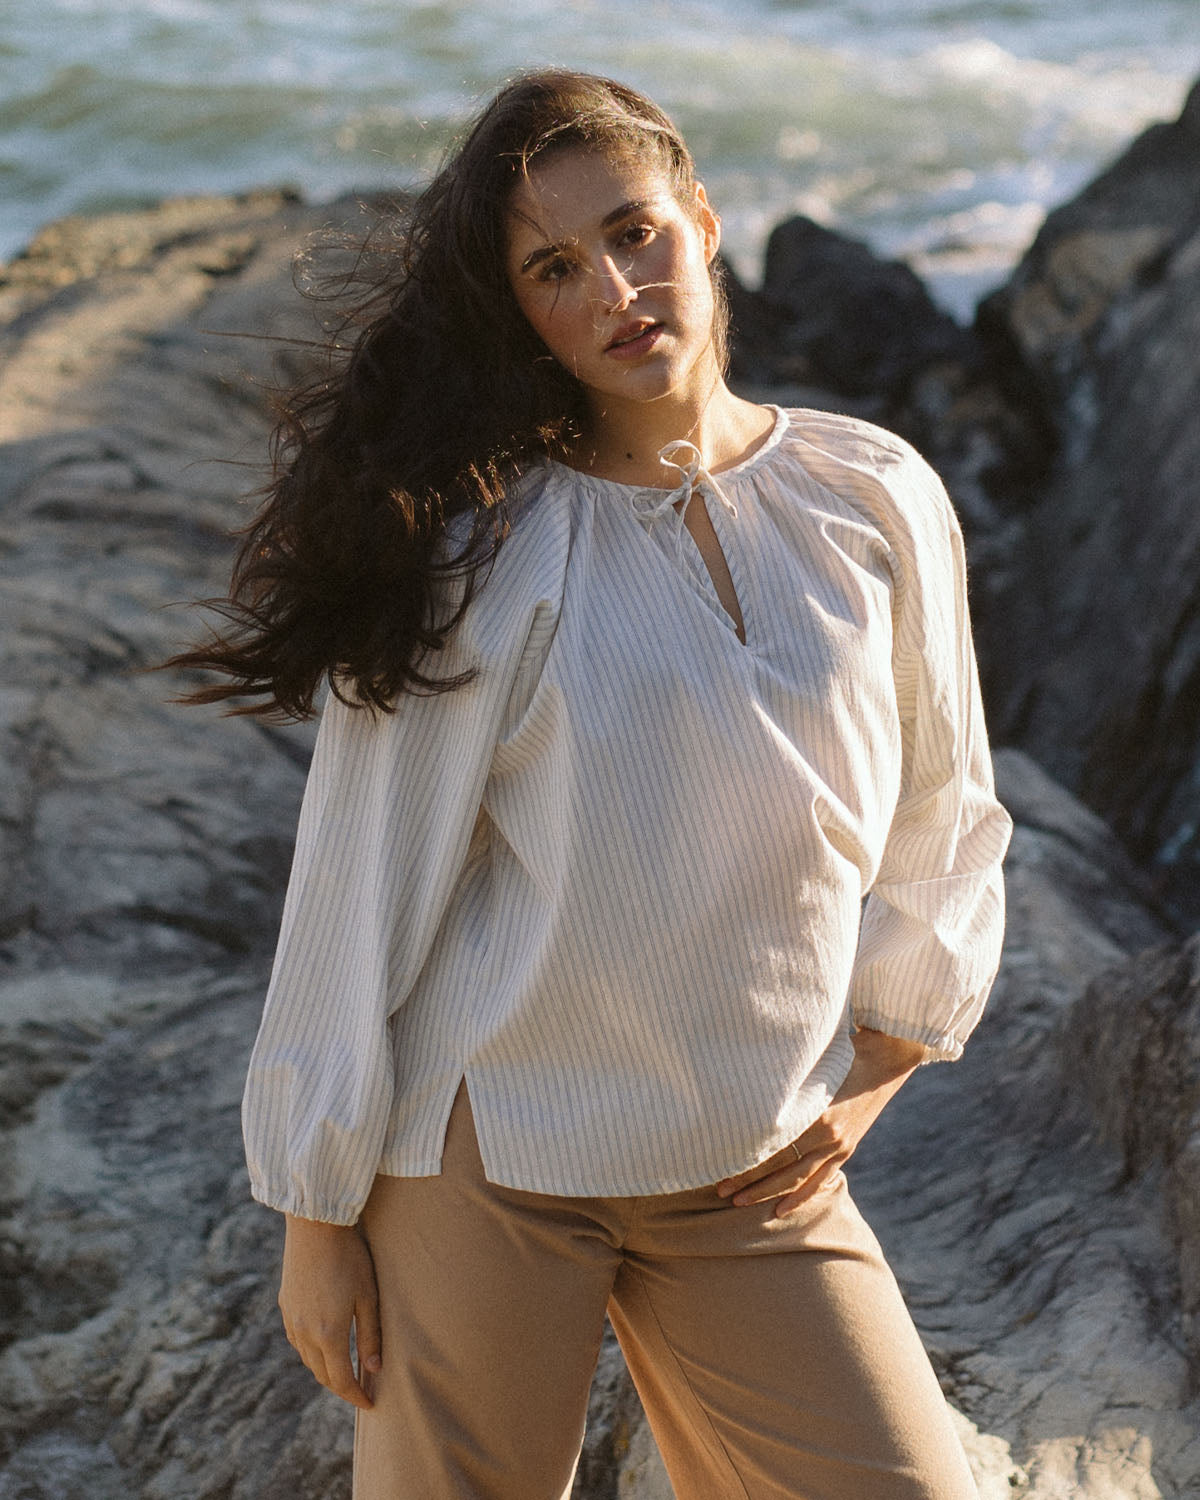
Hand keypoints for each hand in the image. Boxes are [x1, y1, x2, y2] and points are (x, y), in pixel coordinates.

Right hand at [278, 1214, 381, 1408]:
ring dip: (325, 1371)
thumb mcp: (368, 1295)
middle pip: (322, 1374)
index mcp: (328, 1334)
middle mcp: (305, 1333)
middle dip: (341, 1387)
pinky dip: (311, 1352)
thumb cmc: (349, 1257)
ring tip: (344, 1371)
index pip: (341, 1380)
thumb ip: (371, 1334)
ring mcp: (292, 1319)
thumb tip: (374, 1369)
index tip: (370, 1404)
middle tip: (359, 1390)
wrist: (315, 1226)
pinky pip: (297, 1341)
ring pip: (307, 1360)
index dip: (356, 1396)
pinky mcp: (285, 1305)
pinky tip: (323, 1346)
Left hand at [715, 1028, 928, 1217]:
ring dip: (766, 1193)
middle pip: (780, 1167)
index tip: (718, 1162)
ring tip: (739, 1203)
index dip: (744, 1156)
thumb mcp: (811, 1066)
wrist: (884, 1061)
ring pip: (797, 1179)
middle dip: (748, 1181)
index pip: (771, 1144)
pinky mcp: (845, 1151)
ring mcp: (838, 1147)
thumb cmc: (841, 1053)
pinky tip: (781, 1210)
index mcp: (816, 1114)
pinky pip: (820, 1181)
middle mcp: (828, 1135)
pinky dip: (800, 1197)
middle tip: (720, 1191)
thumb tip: (742, 1095)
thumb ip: (783, 1084)